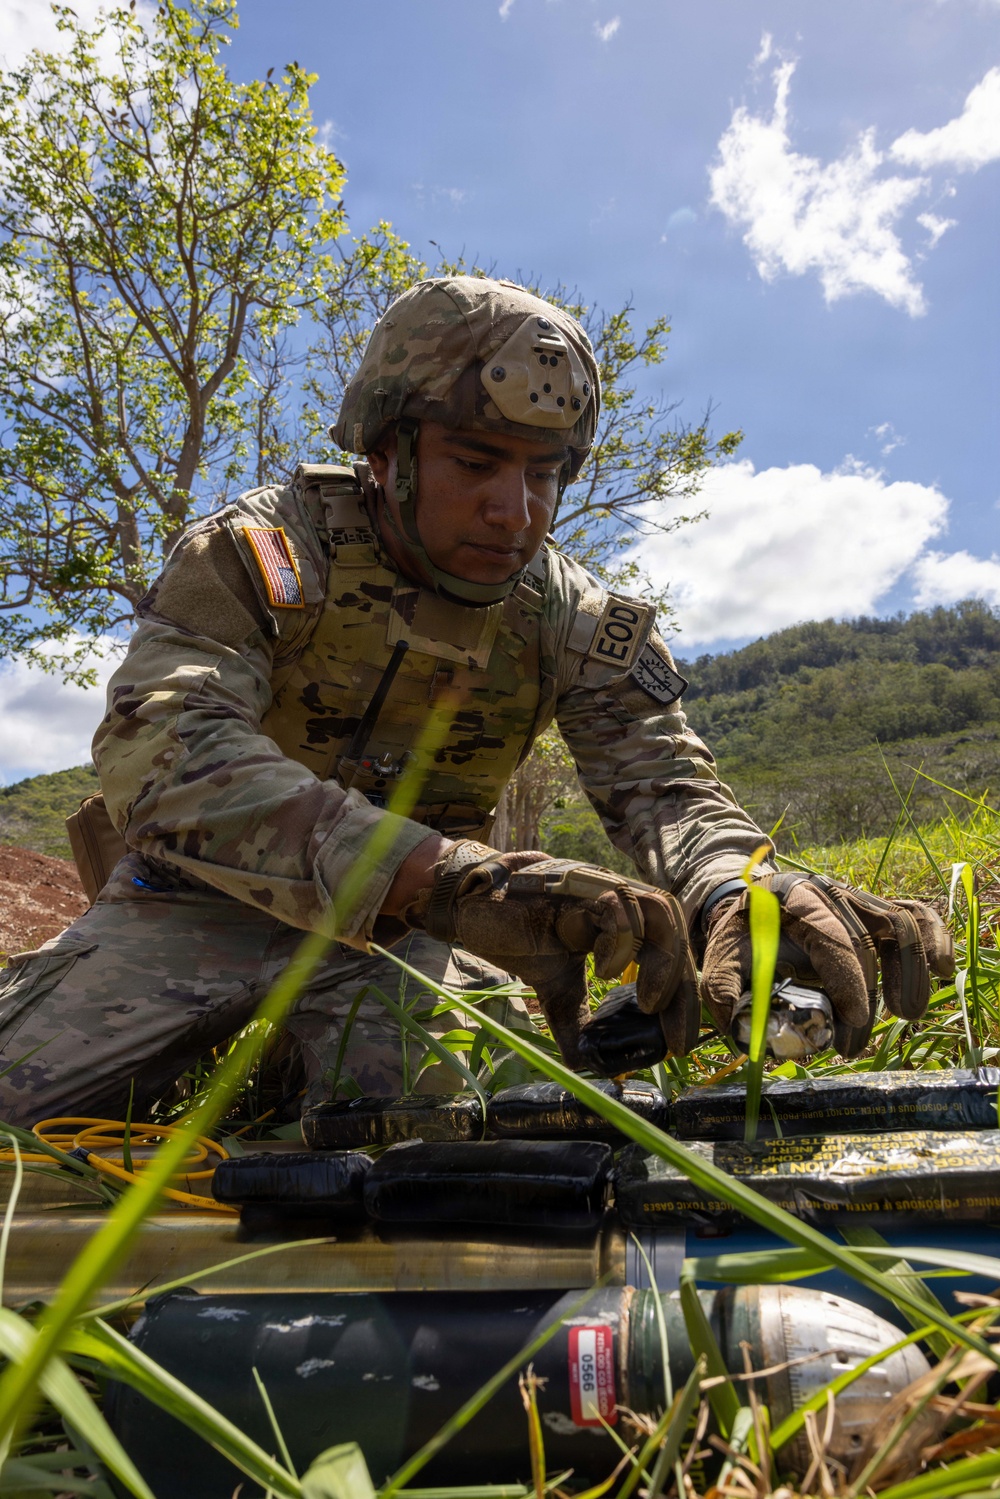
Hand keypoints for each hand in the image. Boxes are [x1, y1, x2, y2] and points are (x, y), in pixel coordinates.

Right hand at [408, 841, 699, 1067]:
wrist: (473, 904)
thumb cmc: (519, 936)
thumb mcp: (554, 992)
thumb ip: (576, 1026)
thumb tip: (592, 1069)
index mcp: (623, 923)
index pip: (670, 954)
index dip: (683, 998)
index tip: (678, 1042)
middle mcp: (620, 900)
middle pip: (675, 932)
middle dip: (683, 988)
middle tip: (674, 1036)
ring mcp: (600, 887)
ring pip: (658, 910)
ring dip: (663, 963)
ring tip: (647, 1004)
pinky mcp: (574, 885)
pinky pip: (615, 904)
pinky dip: (622, 941)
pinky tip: (604, 971)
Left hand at [701, 871, 953, 1056]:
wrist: (749, 905)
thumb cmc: (739, 935)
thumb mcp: (720, 956)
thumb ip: (723, 989)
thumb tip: (743, 1033)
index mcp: (793, 899)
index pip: (831, 933)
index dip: (847, 975)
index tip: (852, 1015)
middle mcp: (832, 893)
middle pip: (865, 939)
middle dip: (867, 995)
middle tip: (852, 1045)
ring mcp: (858, 899)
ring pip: (899, 924)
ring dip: (909, 971)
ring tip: (908, 1014)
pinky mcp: (875, 910)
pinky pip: (914, 915)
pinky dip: (933, 939)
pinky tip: (943, 969)